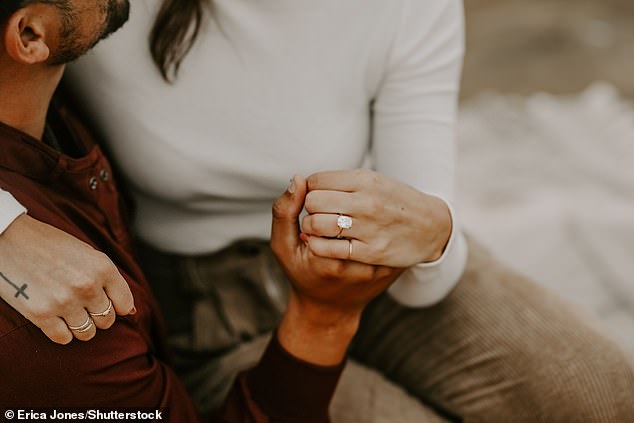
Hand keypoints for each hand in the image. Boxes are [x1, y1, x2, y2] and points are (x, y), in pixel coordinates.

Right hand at [0, 214, 134, 343]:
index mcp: (103, 267)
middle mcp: (87, 285)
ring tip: (68, 311)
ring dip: (80, 326)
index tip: (105, 302)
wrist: (10, 238)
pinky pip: (63, 338)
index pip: (124, 304)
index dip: (116, 306)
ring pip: (87, 333)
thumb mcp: (88, 254)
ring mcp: (64, 301)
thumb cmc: (51, 245)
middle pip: (106, 320)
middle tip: (82, 305)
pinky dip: (61, 332)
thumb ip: (109, 280)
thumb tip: (130, 311)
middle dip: (97, 315)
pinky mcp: (41, 314)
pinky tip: (54, 317)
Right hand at [271, 175, 402, 364]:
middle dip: (338, 204)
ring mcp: (380, 266)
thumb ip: (284, 212)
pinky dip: (374, 220)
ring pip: (373, 215)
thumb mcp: (283, 247)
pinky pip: (386, 229)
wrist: (331, 309)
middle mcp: (358, 264)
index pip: (325, 207)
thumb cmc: (303, 274)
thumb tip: (298, 178)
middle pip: (352, 208)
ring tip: (347, 218)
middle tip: (331, 215)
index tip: (312, 213)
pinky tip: (363, 224)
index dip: (316, 202)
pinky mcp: (393, 263)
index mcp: (328, 260)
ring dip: (360, 208)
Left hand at [301, 169, 451, 267]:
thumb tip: (303, 182)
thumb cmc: (396, 202)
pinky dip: (317, 245)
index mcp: (365, 179)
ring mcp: (369, 227)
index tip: (319, 198)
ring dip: (311, 228)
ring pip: (316, 224)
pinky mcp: (371, 252)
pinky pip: (328, 248)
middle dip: (310, 209)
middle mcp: (366, 201)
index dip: (311, 190)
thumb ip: (341, 181)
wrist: (431, 228)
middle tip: (319, 214)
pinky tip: (321, 243)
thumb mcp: (374, 181)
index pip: (315, 181)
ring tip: (319, 229)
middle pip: (312, 201)